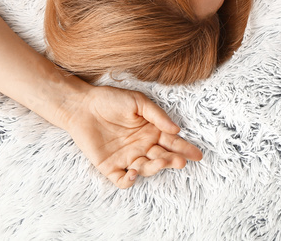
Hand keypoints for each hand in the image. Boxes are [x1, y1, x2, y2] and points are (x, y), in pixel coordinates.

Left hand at [60, 84, 202, 188]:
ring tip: (160, 162)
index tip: (197, 154)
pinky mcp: (109, 166)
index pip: (172, 143)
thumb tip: (176, 130)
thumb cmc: (111, 100)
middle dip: (172, 160)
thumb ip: (157, 116)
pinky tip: (133, 172)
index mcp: (151, 131)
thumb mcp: (138, 102)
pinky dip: (129, 181)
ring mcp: (126, 157)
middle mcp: (142, 147)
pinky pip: (122, 180)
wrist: (82, 105)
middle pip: (162, 157)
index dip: (185, 149)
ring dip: (155, 168)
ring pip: (146, 169)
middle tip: (180, 161)